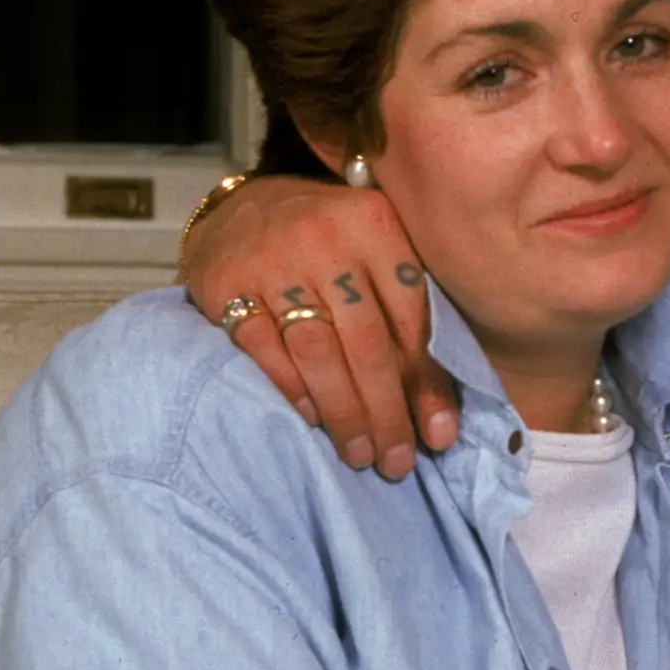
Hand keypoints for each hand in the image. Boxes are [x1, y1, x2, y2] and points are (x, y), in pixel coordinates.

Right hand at [179, 178, 462, 476]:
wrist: (245, 207)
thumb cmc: (332, 247)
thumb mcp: (379, 260)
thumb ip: (413, 323)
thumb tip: (440, 425)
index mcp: (376, 226)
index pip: (412, 315)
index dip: (426, 382)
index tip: (437, 436)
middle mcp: (326, 238)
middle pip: (367, 342)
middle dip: (386, 411)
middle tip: (396, 461)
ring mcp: (273, 261)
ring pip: (318, 353)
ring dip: (343, 413)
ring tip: (361, 455)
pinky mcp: (228, 287)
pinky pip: (265, 352)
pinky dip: (293, 391)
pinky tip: (312, 421)